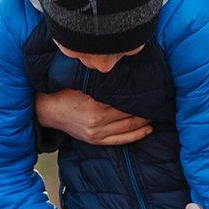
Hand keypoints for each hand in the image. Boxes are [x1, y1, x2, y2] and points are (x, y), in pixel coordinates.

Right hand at [36, 88, 151, 145]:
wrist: (47, 111)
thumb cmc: (64, 91)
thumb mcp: (81, 81)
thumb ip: (100, 79)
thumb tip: (122, 68)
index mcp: (94, 102)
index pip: (124, 98)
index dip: (139, 92)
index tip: (152, 86)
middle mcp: (97, 119)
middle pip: (129, 112)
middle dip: (146, 106)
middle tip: (160, 97)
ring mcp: (97, 132)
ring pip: (128, 126)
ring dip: (145, 119)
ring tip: (158, 110)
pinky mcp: (96, 140)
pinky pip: (121, 140)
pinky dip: (137, 135)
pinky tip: (149, 129)